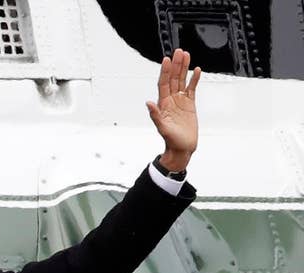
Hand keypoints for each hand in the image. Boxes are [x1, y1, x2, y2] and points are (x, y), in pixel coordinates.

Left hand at [146, 48, 201, 171]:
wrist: (182, 148)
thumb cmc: (172, 140)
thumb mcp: (163, 128)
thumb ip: (155, 115)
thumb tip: (148, 103)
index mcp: (163, 104)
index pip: (164, 83)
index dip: (165, 71)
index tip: (167, 60)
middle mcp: (171, 100)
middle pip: (173, 78)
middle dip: (175, 65)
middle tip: (178, 51)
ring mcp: (180, 101)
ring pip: (182, 80)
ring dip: (184, 68)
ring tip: (186, 55)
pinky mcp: (190, 104)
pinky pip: (192, 88)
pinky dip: (194, 79)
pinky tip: (196, 70)